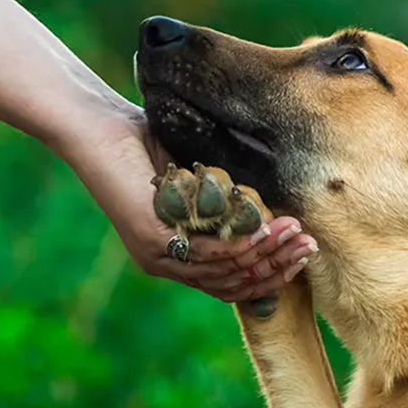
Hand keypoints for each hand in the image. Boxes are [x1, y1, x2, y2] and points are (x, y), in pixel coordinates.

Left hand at [58, 103, 317, 302]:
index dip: (270, 272)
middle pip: (232, 283)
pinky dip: (243, 244)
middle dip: (277, 266)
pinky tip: (269, 228)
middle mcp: (164, 262)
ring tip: (298, 234)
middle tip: (310, 247)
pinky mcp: (151, 237)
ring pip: (224, 270)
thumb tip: (272, 202)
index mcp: (172, 253)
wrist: (97, 124)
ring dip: (268, 254)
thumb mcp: (194, 177)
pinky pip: (207, 252)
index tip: (302, 251)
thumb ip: (225, 198)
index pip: (229, 281)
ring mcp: (156, 254)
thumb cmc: (143, 140)